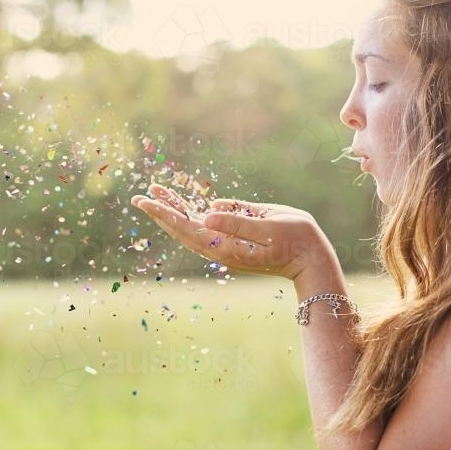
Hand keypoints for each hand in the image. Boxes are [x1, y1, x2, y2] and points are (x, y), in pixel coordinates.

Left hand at [130, 183, 336, 279]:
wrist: (311, 257)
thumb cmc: (295, 241)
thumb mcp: (269, 229)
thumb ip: (237, 222)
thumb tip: (206, 214)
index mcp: (225, 246)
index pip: (188, 228)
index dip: (166, 214)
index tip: (147, 202)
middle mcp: (221, 246)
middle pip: (183, 227)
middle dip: (161, 211)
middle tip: (139, 196)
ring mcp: (226, 243)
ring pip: (192, 224)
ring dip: (174, 208)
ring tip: (156, 192)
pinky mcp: (235, 237)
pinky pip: (207, 222)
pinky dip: (192, 211)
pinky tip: (182, 201)